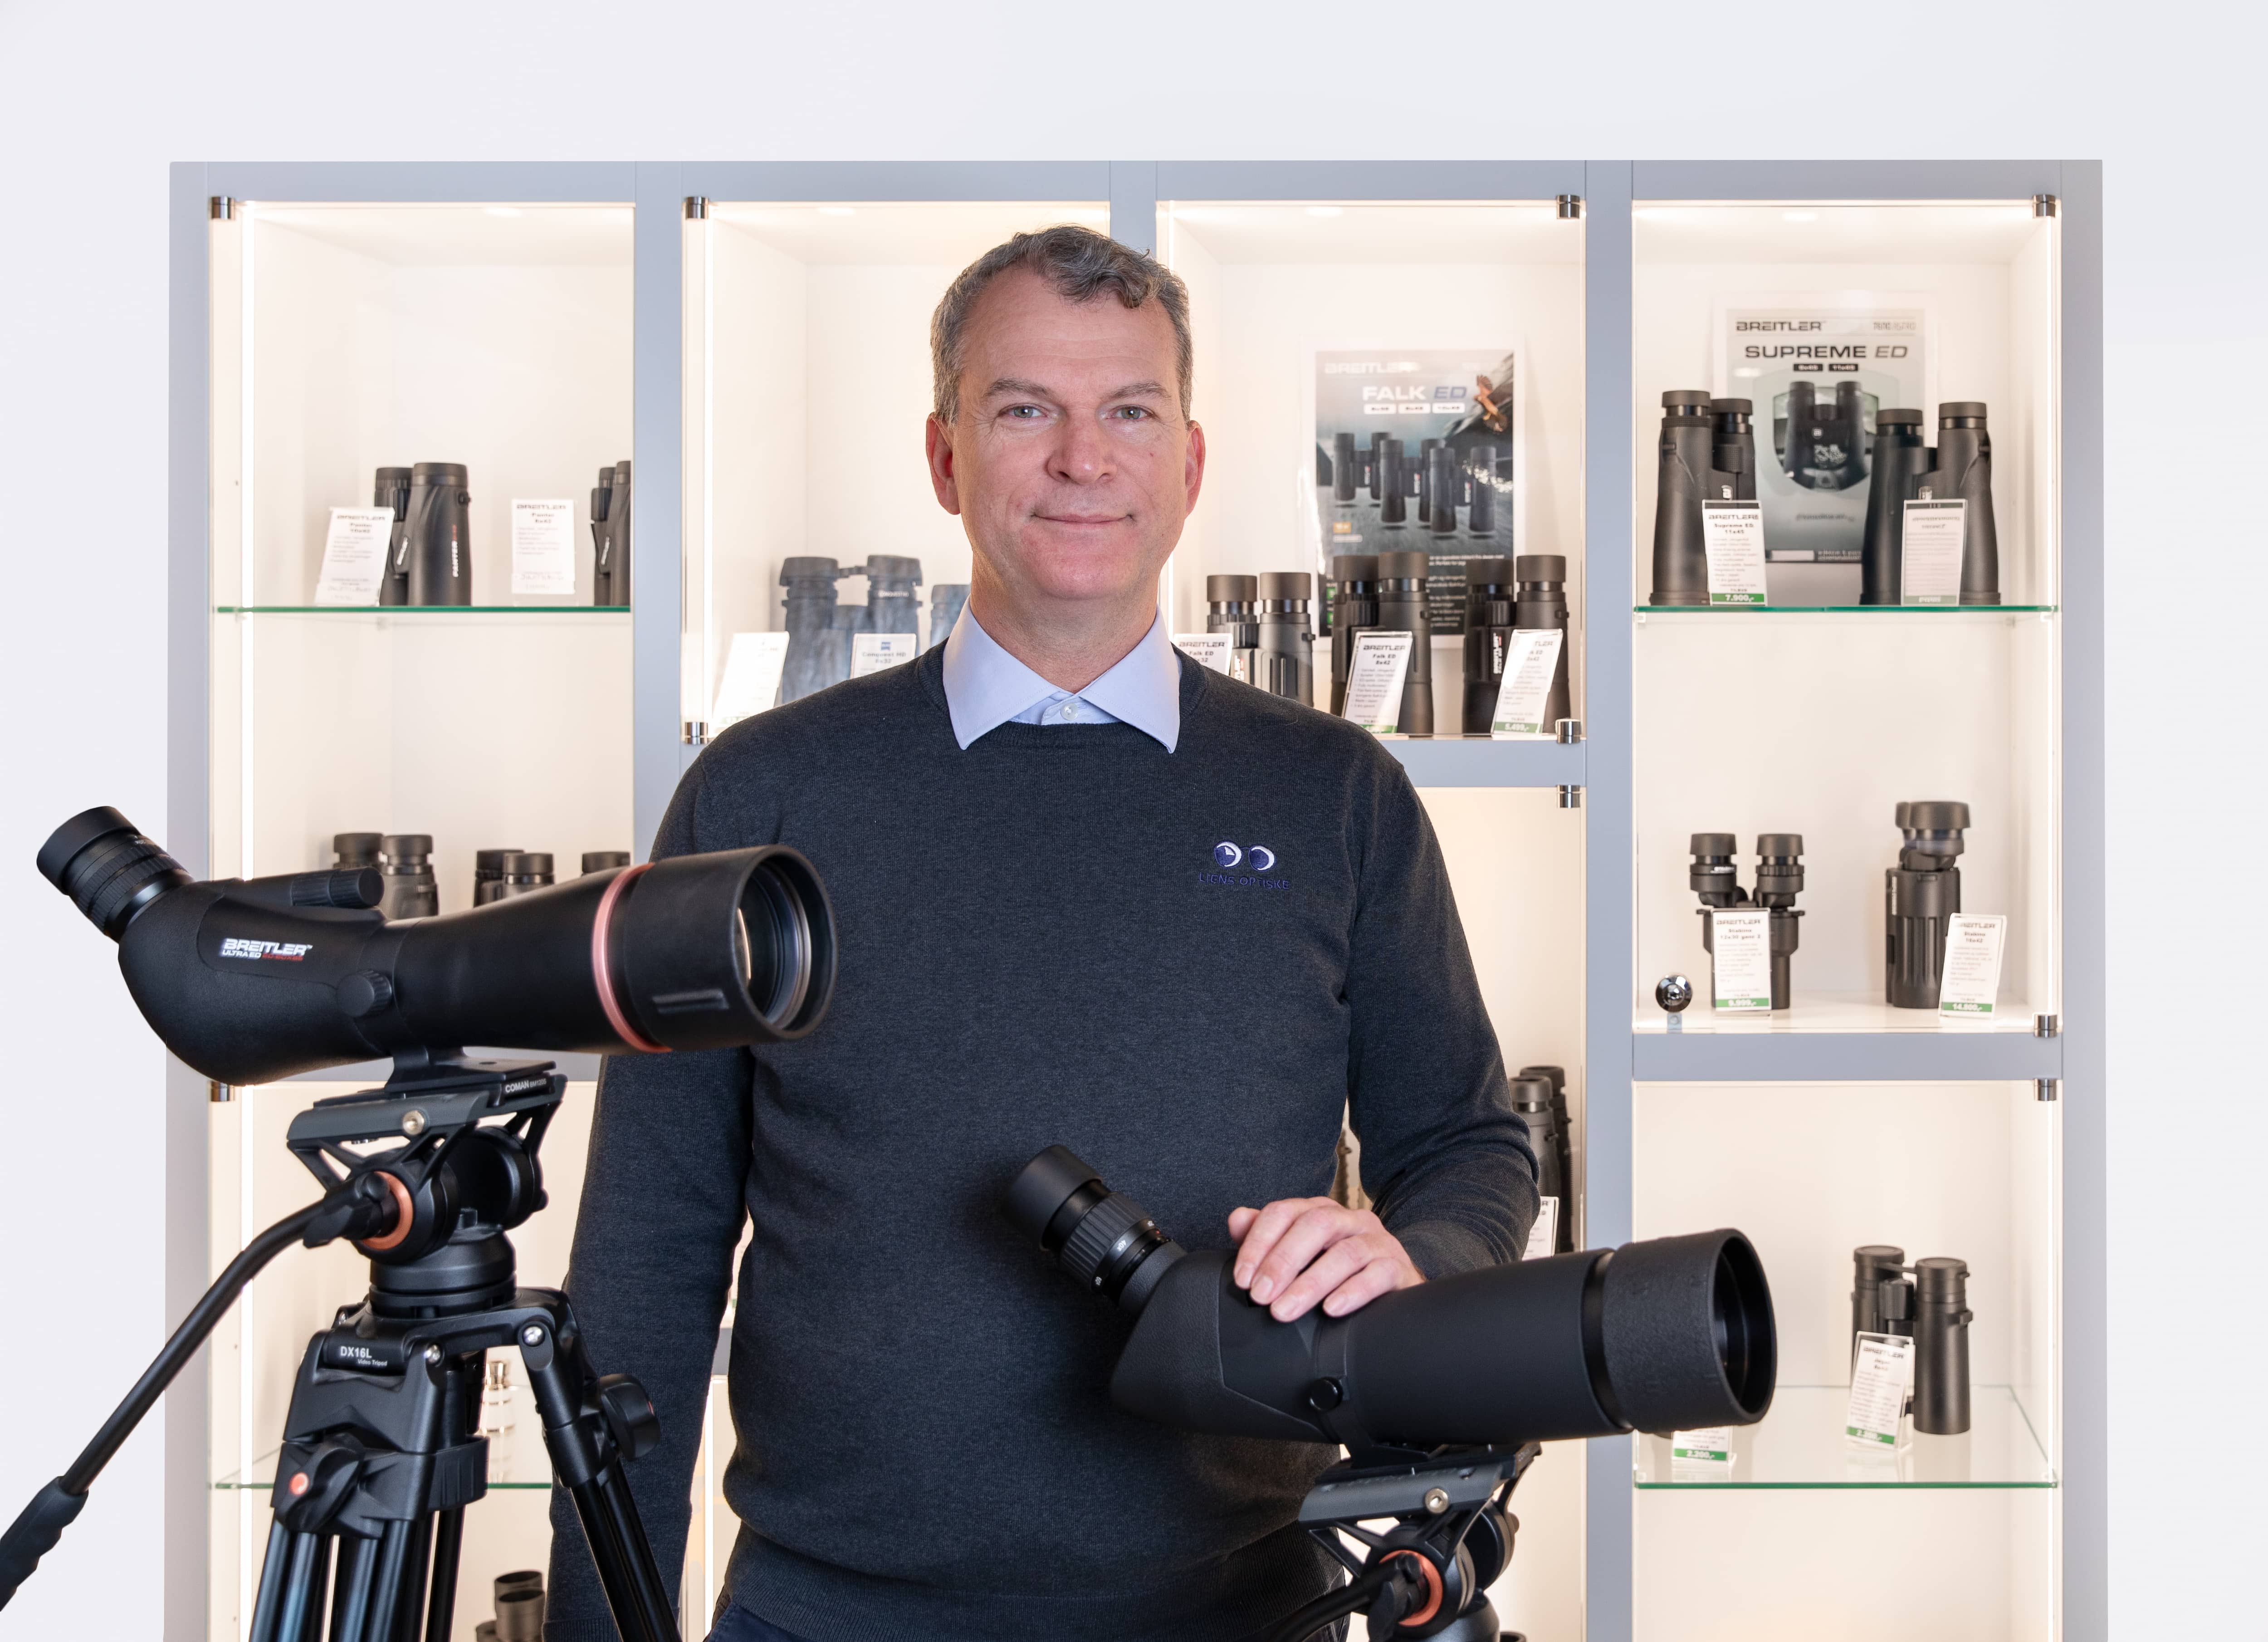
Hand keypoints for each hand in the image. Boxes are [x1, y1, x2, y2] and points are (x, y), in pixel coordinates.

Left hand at [1227, 1198, 1423, 1322]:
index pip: (1283, 1212)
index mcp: (1319, 1211)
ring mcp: (1376, 1241)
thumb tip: (1237, 1218)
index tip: (1243, 1279)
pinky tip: (1332, 1309)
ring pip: (1345, 1253)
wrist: (1390, 1289)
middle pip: (1314, 1226)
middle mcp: (1349, 1219)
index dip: (1258, 1243)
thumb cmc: (1335, 1271)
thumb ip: (1265, 1235)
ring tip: (1285, 1310)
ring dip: (1310, 1283)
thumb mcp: (1298, 1253)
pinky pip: (1377, 1274)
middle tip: (1260, 1296)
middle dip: (1282, 1262)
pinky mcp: (1397, 1267)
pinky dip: (1353, 1291)